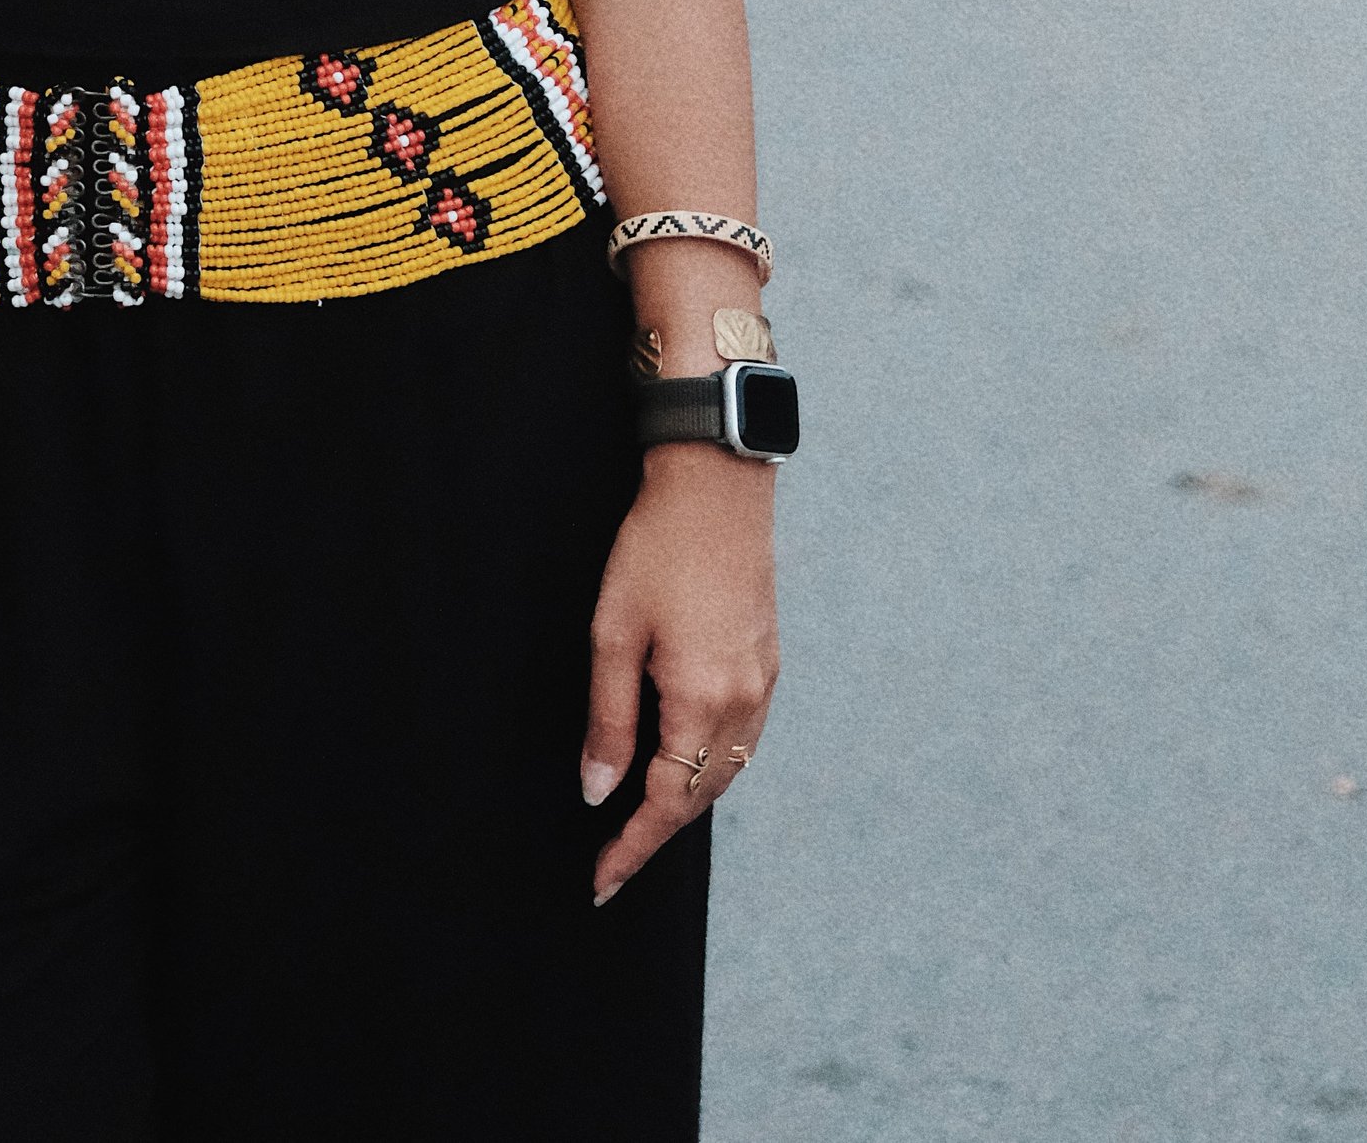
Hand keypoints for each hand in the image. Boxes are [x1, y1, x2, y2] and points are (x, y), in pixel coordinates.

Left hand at [582, 446, 778, 902]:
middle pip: (701, 796)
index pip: (666, 802)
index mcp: (702, 700)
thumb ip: (608, 720)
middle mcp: (743, 703)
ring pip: (725, 772)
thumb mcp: (614, 633)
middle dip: (656, 834)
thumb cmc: (656, 548)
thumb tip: (598, 790)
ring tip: (641, 824)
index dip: (631, 847)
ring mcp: (763, 683)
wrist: (716, 485)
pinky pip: (742, 740)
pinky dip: (711, 766)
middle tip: (612, 861)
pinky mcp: (767, 662)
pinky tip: (684, 765)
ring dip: (686, 803)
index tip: (600, 881)